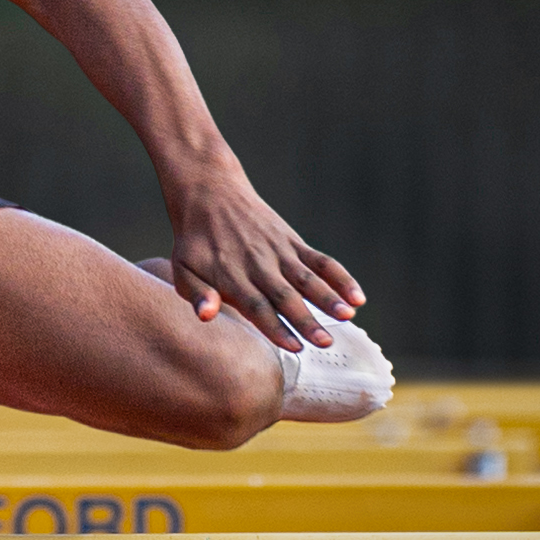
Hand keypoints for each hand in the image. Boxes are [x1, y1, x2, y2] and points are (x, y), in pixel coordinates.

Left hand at [163, 173, 364, 354]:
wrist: (210, 193)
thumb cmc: (194, 241)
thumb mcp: (182, 267)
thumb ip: (197, 294)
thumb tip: (206, 316)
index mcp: (231, 276)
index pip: (256, 306)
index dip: (275, 327)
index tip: (293, 347)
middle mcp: (258, 265)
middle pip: (285, 296)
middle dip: (306, 320)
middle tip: (325, 342)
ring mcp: (279, 252)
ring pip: (308, 278)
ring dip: (328, 297)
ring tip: (348, 316)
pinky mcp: (293, 242)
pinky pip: (320, 261)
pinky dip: (340, 277)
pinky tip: (358, 296)